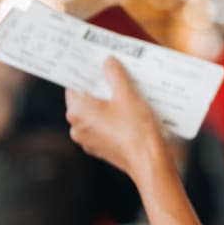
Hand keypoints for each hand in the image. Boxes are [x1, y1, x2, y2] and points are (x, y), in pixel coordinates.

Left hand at [66, 57, 165, 179]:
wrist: (149, 162)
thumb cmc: (136, 129)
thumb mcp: (127, 93)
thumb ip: (114, 73)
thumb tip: (108, 62)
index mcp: (77, 111)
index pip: (74, 84)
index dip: (87, 73)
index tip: (97, 64)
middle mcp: (77, 126)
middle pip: (85, 99)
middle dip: (100, 88)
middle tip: (115, 74)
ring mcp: (88, 140)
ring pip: (95, 114)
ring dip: (108, 104)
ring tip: (126, 92)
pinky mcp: (101, 149)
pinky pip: (103, 127)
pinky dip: (112, 119)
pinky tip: (129, 112)